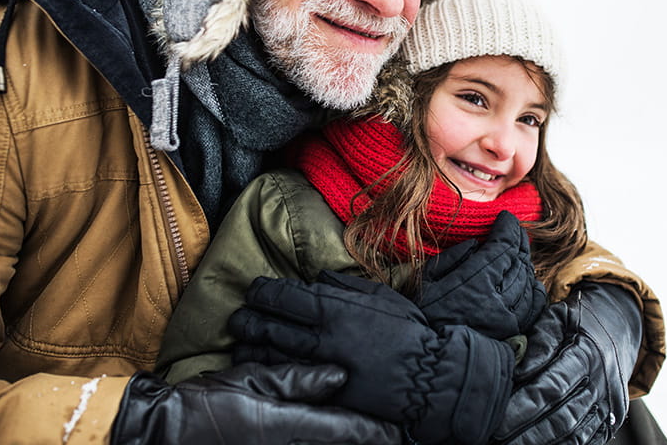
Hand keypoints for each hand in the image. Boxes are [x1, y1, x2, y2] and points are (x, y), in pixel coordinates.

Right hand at [110, 361, 401, 443]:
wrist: (162, 432)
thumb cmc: (204, 402)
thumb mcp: (252, 380)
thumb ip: (298, 379)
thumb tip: (340, 375)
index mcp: (285, 424)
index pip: (342, 428)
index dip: (373, 431)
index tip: (398, 432)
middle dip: (367, 442)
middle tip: (396, 438)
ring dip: (346, 442)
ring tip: (375, 439)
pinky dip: (319, 444)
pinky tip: (330, 438)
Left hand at [229, 272, 514, 444]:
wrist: (429, 375)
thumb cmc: (410, 332)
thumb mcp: (381, 297)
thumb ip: (347, 286)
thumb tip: (320, 276)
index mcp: (337, 309)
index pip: (287, 297)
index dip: (265, 292)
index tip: (255, 290)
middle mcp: (324, 336)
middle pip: (273, 325)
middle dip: (250, 318)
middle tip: (237, 316)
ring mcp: (322, 366)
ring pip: (274, 353)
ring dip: (252, 345)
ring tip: (240, 341)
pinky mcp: (325, 391)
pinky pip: (288, 379)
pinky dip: (268, 370)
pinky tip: (257, 367)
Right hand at [418, 210, 546, 339]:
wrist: (427, 360)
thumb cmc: (421, 317)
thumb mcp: (426, 282)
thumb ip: (451, 258)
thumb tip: (475, 245)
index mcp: (473, 283)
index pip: (503, 247)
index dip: (508, 228)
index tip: (506, 217)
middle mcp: (496, 300)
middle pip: (518, 261)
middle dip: (517, 241)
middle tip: (512, 230)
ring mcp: (507, 319)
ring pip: (528, 280)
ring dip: (524, 262)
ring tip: (517, 251)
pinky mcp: (512, 333)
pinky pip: (534, 304)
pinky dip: (534, 287)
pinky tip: (529, 279)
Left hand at [491, 283, 642, 444]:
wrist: (622, 325)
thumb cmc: (580, 320)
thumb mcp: (559, 317)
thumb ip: (540, 342)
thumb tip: (519, 372)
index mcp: (588, 353)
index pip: (551, 388)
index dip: (523, 408)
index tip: (497, 423)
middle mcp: (603, 382)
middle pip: (562, 418)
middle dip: (528, 434)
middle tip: (498, 440)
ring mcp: (611, 403)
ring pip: (576, 435)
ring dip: (544, 444)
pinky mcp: (614, 417)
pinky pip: (588, 440)